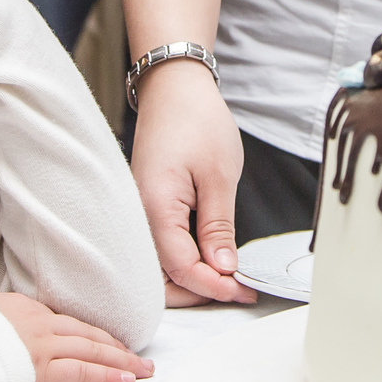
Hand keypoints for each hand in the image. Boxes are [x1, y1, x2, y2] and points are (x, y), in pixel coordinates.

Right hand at [0, 292, 153, 381]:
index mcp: (19, 307)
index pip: (65, 323)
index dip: (91, 335)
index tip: (108, 343)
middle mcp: (36, 322)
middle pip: (87, 334)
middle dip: (117, 347)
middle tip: (140, 357)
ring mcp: (40, 344)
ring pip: (92, 351)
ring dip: (121, 362)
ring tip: (143, 372)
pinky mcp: (39, 369)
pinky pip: (81, 373)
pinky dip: (106, 377)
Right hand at [131, 58, 251, 305]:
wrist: (173, 89)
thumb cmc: (197, 122)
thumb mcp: (220, 176)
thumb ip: (218, 228)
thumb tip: (223, 270)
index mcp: (155, 207)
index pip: (181, 268)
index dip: (213, 286)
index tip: (243, 288)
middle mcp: (138, 217)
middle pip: (159, 280)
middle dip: (198, 292)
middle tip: (238, 289)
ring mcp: (138, 214)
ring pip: (156, 270)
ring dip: (190, 281)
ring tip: (227, 278)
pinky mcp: (144, 210)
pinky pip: (158, 250)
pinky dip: (182, 262)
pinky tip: (209, 259)